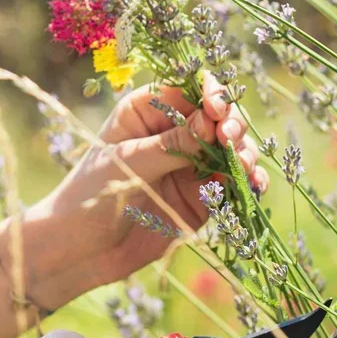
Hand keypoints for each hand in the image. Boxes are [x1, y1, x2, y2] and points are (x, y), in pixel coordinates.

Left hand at [23, 72, 265, 309]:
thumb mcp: (130, 164)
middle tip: (230, 141)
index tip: (217, 110)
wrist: (82, 248)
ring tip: (244, 166)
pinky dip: (248, 181)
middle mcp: (171, 132)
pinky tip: (254, 185)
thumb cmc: (92, 194)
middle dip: (231, 124)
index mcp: (145, 111)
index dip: (209, 93)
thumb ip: (173, 144)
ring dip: (244, 153)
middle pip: (216, 116)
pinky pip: (232, 182)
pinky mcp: (201, 196)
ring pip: (230, 148)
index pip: (186, 89)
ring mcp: (189, 164)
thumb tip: (212, 119)